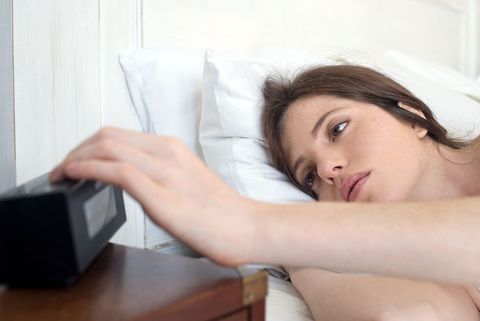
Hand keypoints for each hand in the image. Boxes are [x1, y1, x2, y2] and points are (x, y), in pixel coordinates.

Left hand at [49, 127, 257, 265]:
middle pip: (106, 136)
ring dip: (74, 159)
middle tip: (62, 169)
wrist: (245, 226)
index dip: (87, 145)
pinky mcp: (162, 195)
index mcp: (171, 148)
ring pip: (107, 148)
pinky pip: (117, 171)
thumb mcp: (183, 180)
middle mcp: (167, 152)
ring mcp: (165, 172)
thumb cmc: (218, 210)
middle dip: (75, 150)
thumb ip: (157, 173)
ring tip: (61, 175)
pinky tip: (74, 177)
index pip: (117, 135)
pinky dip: (88, 169)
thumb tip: (128, 178)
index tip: (74, 162)